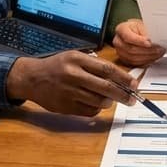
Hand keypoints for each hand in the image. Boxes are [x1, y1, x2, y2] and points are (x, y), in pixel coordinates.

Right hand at [6, 51, 133, 115]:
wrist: (31, 78)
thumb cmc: (57, 66)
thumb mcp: (73, 56)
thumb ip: (94, 65)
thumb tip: (120, 78)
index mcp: (77, 59)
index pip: (107, 69)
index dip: (124, 78)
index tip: (134, 84)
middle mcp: (73, 75)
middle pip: (106, 87)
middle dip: (123, 94)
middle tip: (131, 99)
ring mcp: (69, 92)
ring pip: (99, 101)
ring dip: (110, 102)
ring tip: (111, 99)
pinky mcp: (65, 106)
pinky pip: (89, 111)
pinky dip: (97, 109)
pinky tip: (96, 103)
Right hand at [112, 19, 165, 66]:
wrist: (133, 32)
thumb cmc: (137, 27)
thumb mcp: (141, 25)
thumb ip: (145, 32)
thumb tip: (151, 42)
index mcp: (121, 29)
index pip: (128, 37)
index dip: (139, 41)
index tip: (149, 43)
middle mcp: (118, 41)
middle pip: (131, 49)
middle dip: (148, 51)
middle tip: (159, 49)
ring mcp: (120, 52)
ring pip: (133, 58)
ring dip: (148, 57)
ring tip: (158, 54)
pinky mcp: (124, 60)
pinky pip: (135, 64)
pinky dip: (146, 62)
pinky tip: (153, 58)